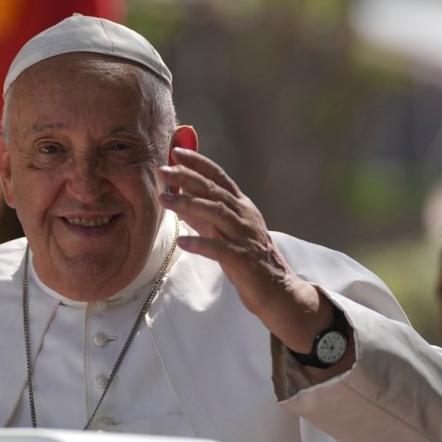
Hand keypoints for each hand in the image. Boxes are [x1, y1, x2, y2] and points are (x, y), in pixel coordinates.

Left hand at [157, 147, 343, 362]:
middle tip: (163, 170)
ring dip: (188, 204)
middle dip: (187, 177)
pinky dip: (200, 244)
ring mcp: (245, 236)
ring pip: (216, 213)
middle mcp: (244, 216)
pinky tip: (182, 242)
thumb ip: (204, 215)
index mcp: (241, 206)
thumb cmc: (247, 259)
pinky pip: (219, 249)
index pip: (218, 177)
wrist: (277, 290)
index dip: (198, 162)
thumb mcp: (225, 231)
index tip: (176, 151)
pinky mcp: (244, 259)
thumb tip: (179, 198)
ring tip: (164, 199)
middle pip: (214, 190)